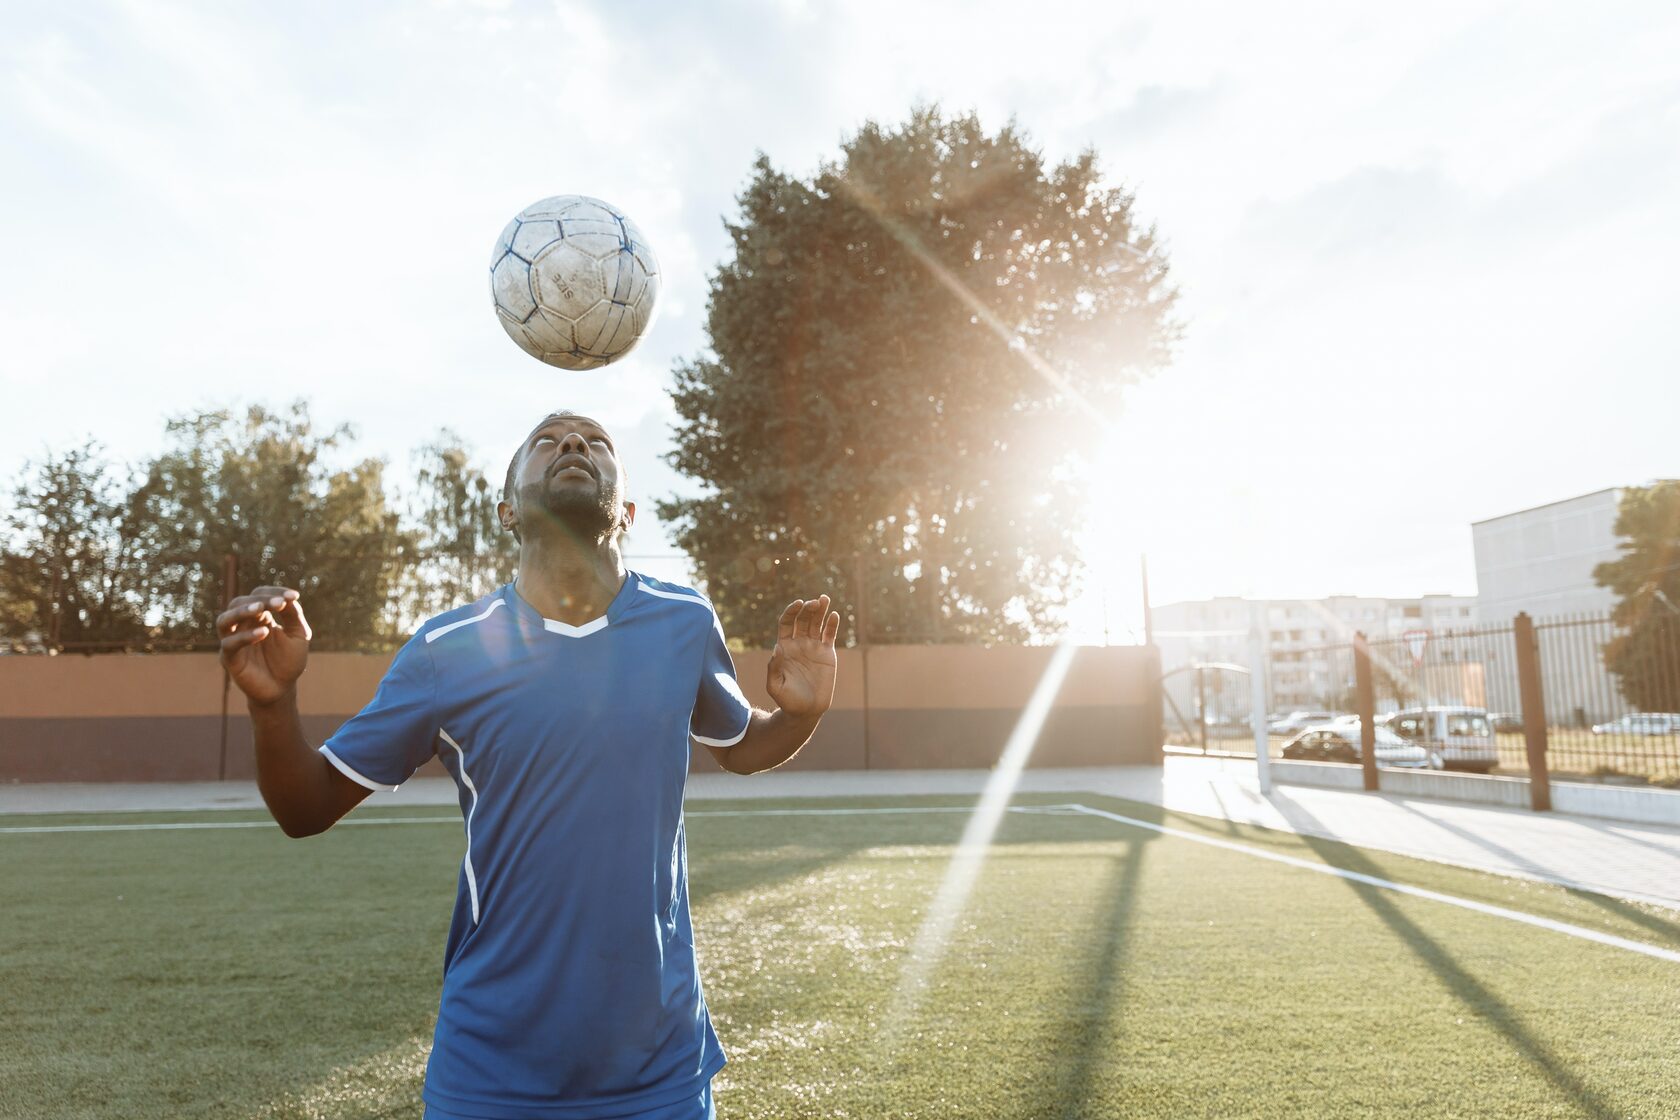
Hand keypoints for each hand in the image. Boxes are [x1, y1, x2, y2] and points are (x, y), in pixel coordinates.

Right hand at [217, 586, 312, 705]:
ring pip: (224, 620)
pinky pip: (229, 644)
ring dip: (241, 612)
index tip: (293, 596)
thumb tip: (289, 597)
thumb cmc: (289, 660)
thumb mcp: (298, 635)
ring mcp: (233, 641)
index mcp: (258, 617)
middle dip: (259, 600)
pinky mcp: (229, 659)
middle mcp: (241, 625)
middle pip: (238, 603)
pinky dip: (244, 637)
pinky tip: (264, 633)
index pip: (259, 595)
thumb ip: (294, 615)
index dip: (274, 592)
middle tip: (278, 602)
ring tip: (260, 609)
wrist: (283, 689)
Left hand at [766, 595, 839, 717]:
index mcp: (785, 647)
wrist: (806, 710)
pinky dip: (832, 624)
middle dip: (808, 609)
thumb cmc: (787, 700)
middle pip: (803, 619)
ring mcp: (814, 647)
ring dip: (820, 610)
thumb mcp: (775, 686)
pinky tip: (834, 615)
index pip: (787, 623)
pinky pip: (830, 635)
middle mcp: (799, 643)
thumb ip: (774, 667)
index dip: (792, 611)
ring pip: (817, 623)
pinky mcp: (827, 653)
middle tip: (814, 603)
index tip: (798, 604)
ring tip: (824, 599)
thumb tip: (777, 648)